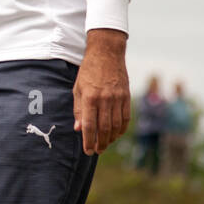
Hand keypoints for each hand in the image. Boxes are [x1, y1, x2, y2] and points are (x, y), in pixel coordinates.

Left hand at [73, 29, 129, 153]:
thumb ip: (78, 109)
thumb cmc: (88, 71)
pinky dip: (121, 129)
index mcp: (89, 97)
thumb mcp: (78, 88)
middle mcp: (104, 99)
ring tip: (105, 144)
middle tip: (97, 151)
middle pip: (104, 129)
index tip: (87, 151)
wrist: (107, 53)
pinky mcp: (126, 96)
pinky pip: (125, 118)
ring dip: (111, 138)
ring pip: (116, 125)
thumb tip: (78, 128)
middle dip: (100, 143)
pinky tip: (116, 134)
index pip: (89, 125)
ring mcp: (117, 98)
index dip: (88, 141)